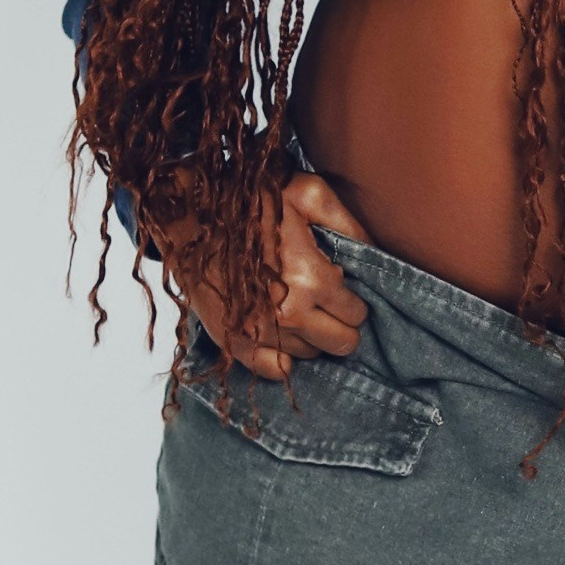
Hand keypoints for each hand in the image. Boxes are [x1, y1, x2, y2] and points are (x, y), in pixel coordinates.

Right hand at [170, 171, 368, 379]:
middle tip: (325, 302)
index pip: (357, 314)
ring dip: (311, 336)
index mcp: (312, 278)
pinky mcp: (236, 343)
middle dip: (340, 323)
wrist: (188, 216)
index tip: (338, 286)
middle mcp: (289, 313)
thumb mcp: (308, 193)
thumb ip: (349, 223)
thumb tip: (375, 253)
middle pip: (342, 344)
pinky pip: (275, 371)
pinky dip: (283, 356)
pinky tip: (280, 333)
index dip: (353, 300)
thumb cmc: (249, 202)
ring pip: (311, 356)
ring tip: (295, 306)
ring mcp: (261, 333)